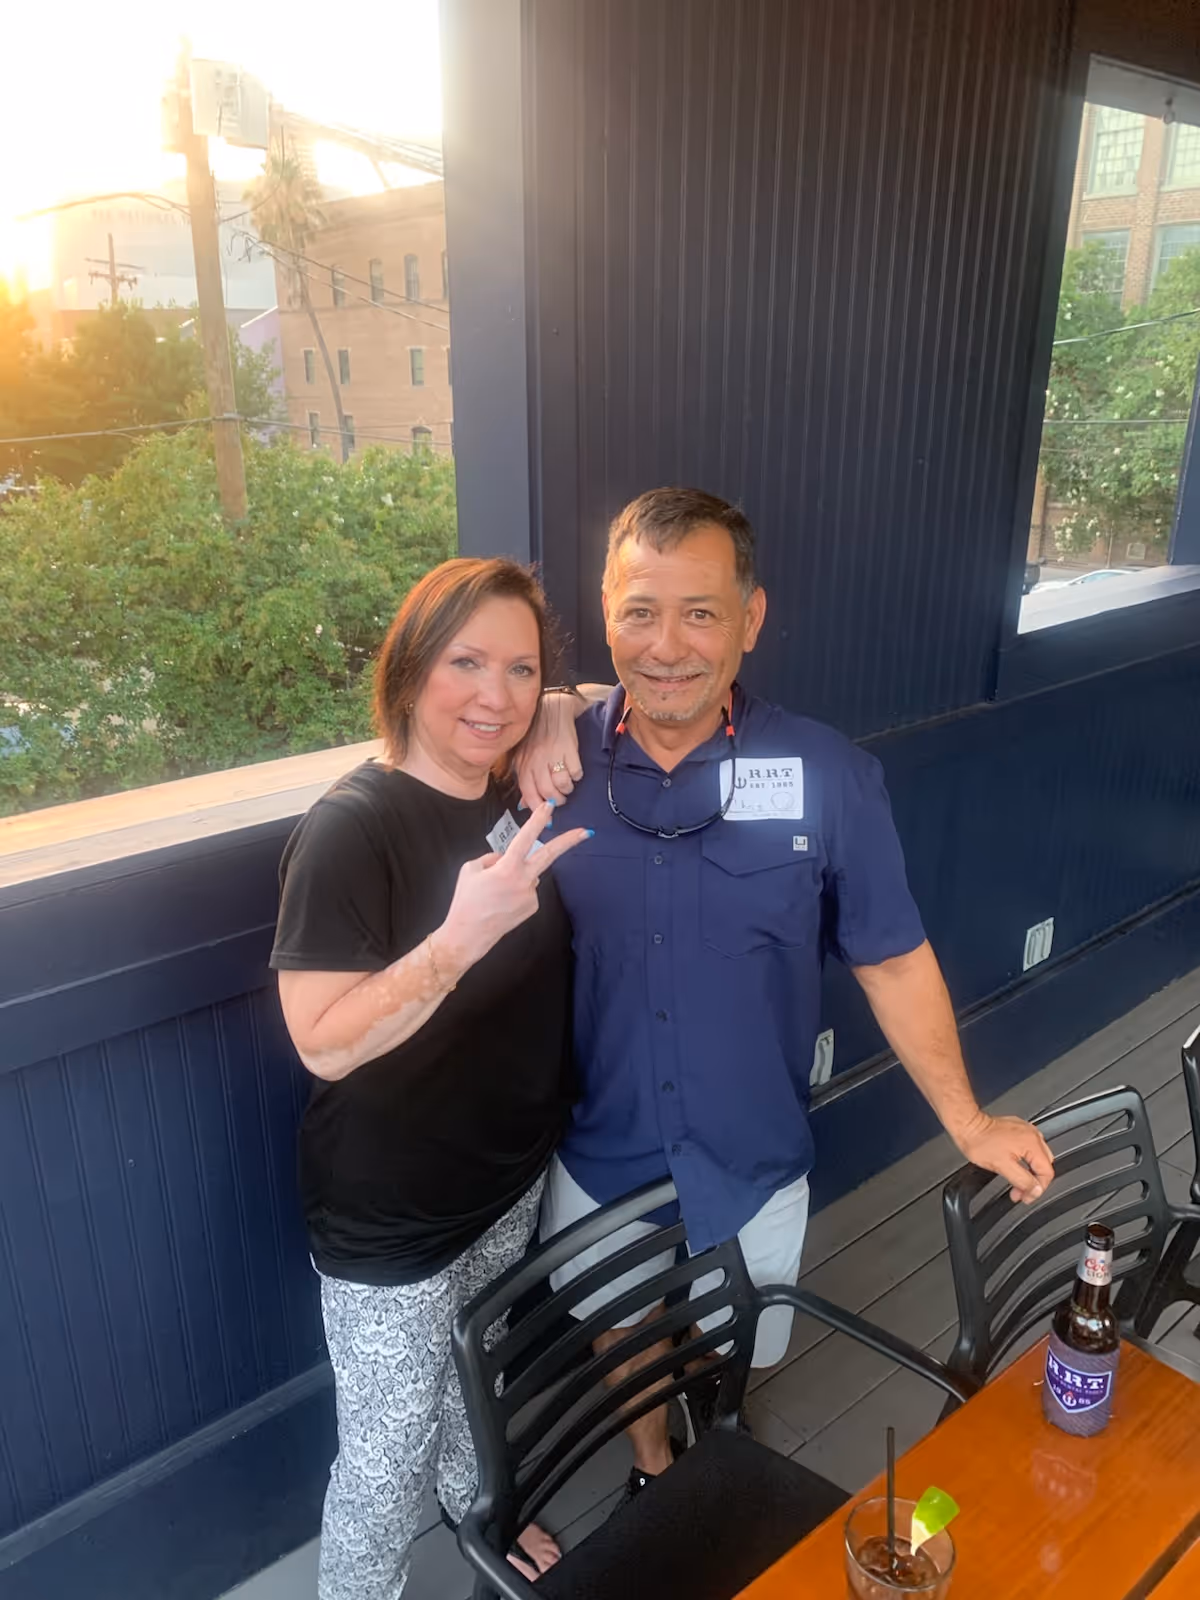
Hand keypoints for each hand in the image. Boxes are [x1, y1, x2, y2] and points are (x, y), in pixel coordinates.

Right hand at [437, 800, 590, 969]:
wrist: (467, 936)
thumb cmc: (466, 901)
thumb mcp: (470, 869)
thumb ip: (492, 858)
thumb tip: (506, 858)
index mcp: (507, 868)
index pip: (526, 837)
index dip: (538, 820)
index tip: (550, 806)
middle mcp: (524, 880)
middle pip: (549, 855)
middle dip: (569, 842)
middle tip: (586, 832)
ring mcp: (530, 895)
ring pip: (528, 874)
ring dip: (516, 875)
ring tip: (494, 893)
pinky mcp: (532, 906)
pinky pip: (526, 889)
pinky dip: (516, 890)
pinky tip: (502, 901)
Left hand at [516, 693, 583, 809]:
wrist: (552, 710)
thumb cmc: (536, 736)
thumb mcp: (524, 757)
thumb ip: (525, 781)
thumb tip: (524, 805)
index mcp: (524, 763)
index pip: (529, 793)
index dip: (538, 809)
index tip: (548, 818)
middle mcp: (537, 760)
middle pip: (548, 792)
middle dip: (557, 801)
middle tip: (560, 798)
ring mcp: (553, 755)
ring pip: (563, 785)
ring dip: (567, 789)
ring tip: (567, 784)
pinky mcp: (569, 749)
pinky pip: (576, 773)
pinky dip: (576, 776)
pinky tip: (573, 770)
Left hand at [952, 1111, 1054, 1203]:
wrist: (967, 1125)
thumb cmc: (980, 1142)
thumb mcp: (1002, 1167)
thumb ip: (1023, 1180)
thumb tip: (1036, 1190)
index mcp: (1032, 1143)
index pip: (1047, 1172)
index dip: (1038, 1188)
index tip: (1027, 1197)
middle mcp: (1032, 1134)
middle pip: (1044, 1165)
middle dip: (1033, 1182)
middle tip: (1020, 1192)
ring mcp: (1025, 1131)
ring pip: (1036, 1157)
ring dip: (1028, 1172)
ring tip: (1016, 1183)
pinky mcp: (1016, 1130)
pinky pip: (1028, 1148)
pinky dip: (1024, 1161)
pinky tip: (1014, 1167)